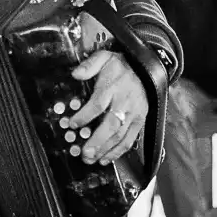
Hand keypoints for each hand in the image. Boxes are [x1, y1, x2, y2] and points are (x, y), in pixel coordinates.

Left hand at [68, 50, 148, 165]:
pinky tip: (106, 159)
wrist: (145, 68)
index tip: (71, 124)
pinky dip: (118, 151)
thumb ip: (89, 65)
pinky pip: (130, 139)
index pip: (98, 104)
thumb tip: (75, 74)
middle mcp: (125, 103)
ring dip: (106, 150)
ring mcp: (135, 114)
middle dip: (97, 141)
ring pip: (121, 135)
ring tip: (91, 159)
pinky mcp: (140, 121)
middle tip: (83, 153)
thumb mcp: (103, 57)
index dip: (85, 115)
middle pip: (111, 125)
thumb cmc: (119, 65)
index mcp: (113, 87)